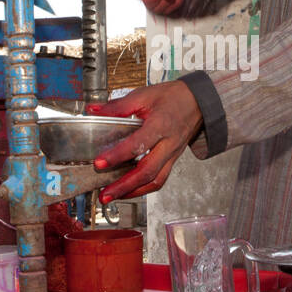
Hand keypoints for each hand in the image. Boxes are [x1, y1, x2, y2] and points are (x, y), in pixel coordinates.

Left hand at [88, 80, 203, 201]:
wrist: (198, 102)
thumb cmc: (173, 97)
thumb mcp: (144, 95)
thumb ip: (117, 106)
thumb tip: (93, 110)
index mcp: (160, 124)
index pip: (138, 144)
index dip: (117, 155)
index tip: (99, 163)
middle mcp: (168, 143)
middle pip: (148, 171)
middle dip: (124, 185)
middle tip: (105, 194)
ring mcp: (172, 154)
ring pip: (155, 180)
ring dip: (133, 191)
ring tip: (113, 196)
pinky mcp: (173, 160)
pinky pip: (160, 179)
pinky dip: (144, 188)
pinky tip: (129, 190)